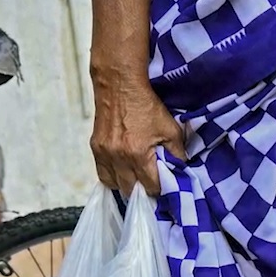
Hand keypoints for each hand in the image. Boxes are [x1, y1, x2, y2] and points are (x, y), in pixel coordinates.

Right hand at [90, 70, 185, 196]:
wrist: (119, 85)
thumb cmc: (147, 106)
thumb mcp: (171, 130)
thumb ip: (177, 153)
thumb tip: (179, 170)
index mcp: (138, 154)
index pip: (150, 186)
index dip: (160, 189)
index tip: (165, 186)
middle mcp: (118, 157)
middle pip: (130, 190)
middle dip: (142, 190)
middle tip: (151, 185)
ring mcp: (104, 153)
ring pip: (113, 184)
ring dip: (126, 186)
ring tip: (136, 180)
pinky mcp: (95, 148)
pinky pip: (102, 173)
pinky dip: (112, 177)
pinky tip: (123, 173)